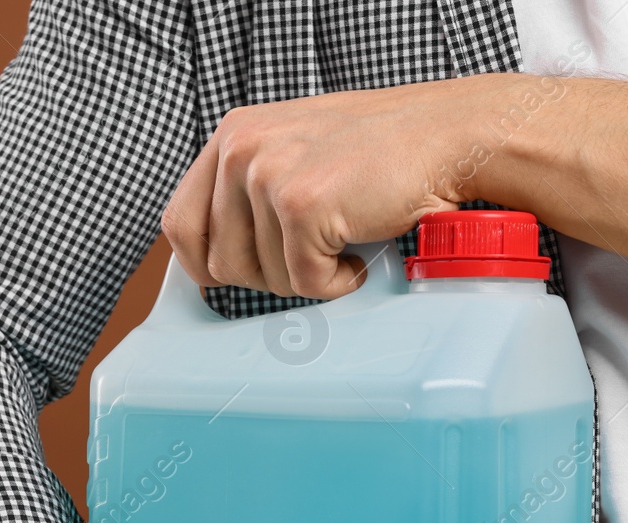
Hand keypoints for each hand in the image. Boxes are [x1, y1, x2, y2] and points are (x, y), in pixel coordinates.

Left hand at [161, 74, 521, 298]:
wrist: (448, 135)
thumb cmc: (380, 151)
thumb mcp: (292, 152)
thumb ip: (247, 191)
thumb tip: (214, 258)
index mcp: (231, 136)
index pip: (180, 225)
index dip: (207, 264)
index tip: (242, 274)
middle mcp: (240, 150)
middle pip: (220, 263)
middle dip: (268, 276)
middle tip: (313, 252)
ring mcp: (268, 176)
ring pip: (262, 279)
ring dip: (307, 276)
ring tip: (342, 239)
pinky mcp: (302, 206)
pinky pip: (304, 282)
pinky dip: (338, 281)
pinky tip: (360, 249)